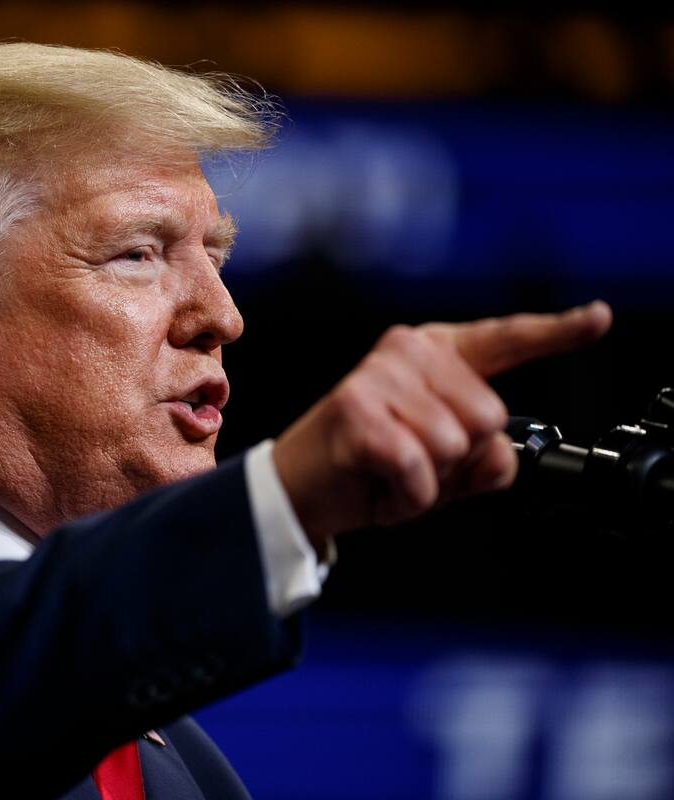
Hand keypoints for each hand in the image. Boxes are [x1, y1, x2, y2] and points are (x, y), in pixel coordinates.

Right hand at [271, 301, 612, 547]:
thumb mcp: (445, 465)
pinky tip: (377, 485)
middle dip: (460, 461)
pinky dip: (406, 497)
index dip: (556, 332)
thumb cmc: (371, 467)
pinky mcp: (357, 413)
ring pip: (455, 446)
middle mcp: (406, 353)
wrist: (300, 489)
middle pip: (489, 417)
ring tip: (390, 474)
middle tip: (412, 464)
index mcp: (432, 354)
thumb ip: (487, 456)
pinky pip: (419, 470)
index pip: (504, 340)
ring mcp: (378, 379)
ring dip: (430, 483)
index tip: (598, 319)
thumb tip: (496, 453)